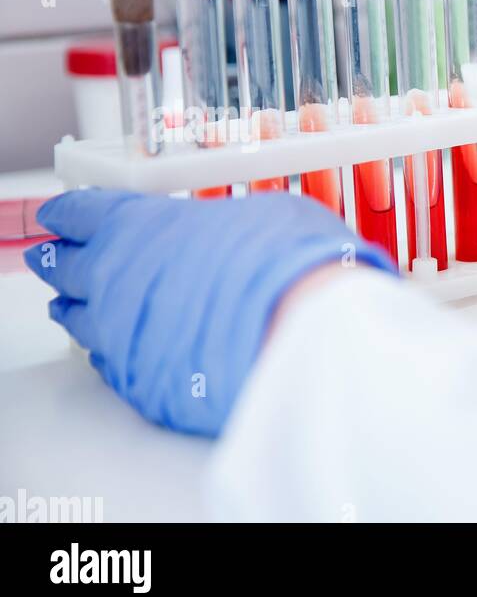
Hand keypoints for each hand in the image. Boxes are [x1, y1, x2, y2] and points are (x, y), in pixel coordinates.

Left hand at [24, 190, 395, 436]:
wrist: (303, 333)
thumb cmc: (290, 266)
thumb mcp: (269, 215)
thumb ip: (233, 225)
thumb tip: (244, 233)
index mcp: (141, 225)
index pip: (82, 213)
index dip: (68, 214)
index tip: (58, 217)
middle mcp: (116, 278)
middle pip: (66, 268)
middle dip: (58, 262)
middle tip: (52, 260)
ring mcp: (121, 335)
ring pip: (78, 321)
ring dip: (73, 311)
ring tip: (68, 308)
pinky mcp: (139, 383)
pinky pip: (109, 365)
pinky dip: (109, 354)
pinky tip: (113, 351)